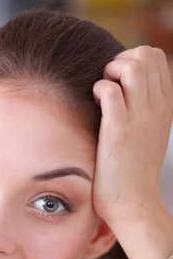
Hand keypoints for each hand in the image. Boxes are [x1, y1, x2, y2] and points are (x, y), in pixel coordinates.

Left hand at [92, 46, 172, 258]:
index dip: (133, 58)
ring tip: (100, 92)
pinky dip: (98, 89)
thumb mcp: (149, 133)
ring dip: (110, 71)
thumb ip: (144, 109)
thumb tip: (124, 88)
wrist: (133, 202)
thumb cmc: (132, 170)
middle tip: (107, 82)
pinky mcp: (118, 131)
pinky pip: (110, 91)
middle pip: (146, 56)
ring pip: (132, 67)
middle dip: (121, 59)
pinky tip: (93, 104)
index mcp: (165, 106)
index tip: (118, 79)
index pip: (156, 58)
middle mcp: (156, 108)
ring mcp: (139, 118)